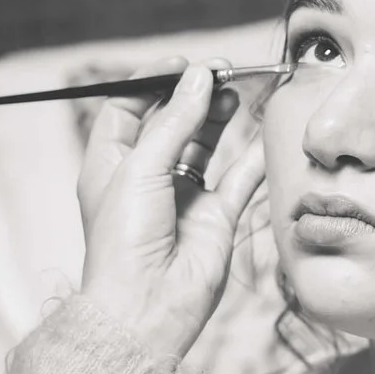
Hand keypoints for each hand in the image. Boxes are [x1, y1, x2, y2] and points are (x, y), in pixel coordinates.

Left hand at [77, 59, 269, 365]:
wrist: (145, 308)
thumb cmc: (122, 244)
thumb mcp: (140, 168)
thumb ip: (174, 121)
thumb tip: (199, 79)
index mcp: (111, 164)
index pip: (128, 107)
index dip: (153, 82)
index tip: (181, 65)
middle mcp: (146, 177)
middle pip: (172, 121)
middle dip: (194, 93)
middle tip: (220, 71)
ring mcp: (183, 197)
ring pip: (206, 143)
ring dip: (220, 115)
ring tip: (235, 90)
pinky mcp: (216, 218)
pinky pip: (239, 177)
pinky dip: (252, 152)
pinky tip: (262, 126)